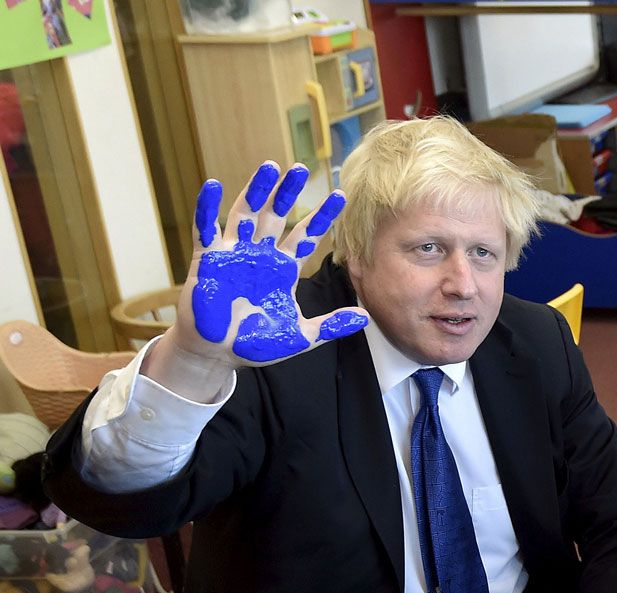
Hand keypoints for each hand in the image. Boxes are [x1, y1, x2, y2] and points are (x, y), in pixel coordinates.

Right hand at [158, 163, 365, 391]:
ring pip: (246, 213)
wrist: (218, 354)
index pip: (306, 235)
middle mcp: (260, 254)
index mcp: (282, 268)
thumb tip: (364, 316)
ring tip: (270, 167)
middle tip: (302, 168)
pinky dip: (207, 207)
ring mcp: (233, 253)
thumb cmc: (255, 343)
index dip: (323, 216)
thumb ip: (331, 325)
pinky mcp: (207, 259)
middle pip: (277, 215)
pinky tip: (215, 185)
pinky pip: (205, 228)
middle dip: (289, 192)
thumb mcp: (301, 336)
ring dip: (257, 190)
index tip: (341, 195)